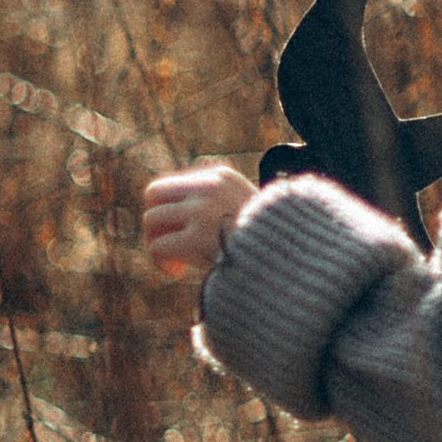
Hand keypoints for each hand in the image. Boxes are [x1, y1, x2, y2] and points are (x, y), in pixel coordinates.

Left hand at [143, 160, 257, 283]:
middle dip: (156, 222)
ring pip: (151, 220)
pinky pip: (157, 246)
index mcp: (221, 176)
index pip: (172, 184)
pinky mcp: (197, 239)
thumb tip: (196, 168)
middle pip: (154, 193)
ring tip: (176, 263)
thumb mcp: (248, 203)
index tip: (182, 232)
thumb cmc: (268, 242)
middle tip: (170, 245)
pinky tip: (177, 273)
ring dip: (157, 244)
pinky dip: (162, 263)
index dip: (168, 211)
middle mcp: (210, 187)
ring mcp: (203, 211)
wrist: (290, 264)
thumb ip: (221, 191)